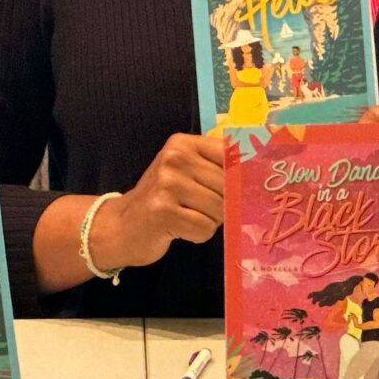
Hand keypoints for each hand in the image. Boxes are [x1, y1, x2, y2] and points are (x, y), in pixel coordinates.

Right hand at [91, 133, 226, 272]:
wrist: (121, 226)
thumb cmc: (161, 199)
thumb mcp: (184, 172)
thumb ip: (215, 167)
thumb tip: (257, 177)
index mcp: (182, 144)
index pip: (230, 155)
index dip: (240, 176)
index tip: (240, 188)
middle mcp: (174, 158)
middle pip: (227, 186)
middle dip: (222, 205)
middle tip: (198, 208)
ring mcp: (167, 184)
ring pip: (219, 209)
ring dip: (209, 221)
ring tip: (186, 217)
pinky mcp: (164, 211)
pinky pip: (205, 228)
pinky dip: (197, 235)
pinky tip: (178, 228)